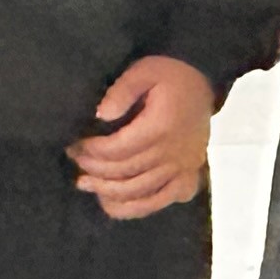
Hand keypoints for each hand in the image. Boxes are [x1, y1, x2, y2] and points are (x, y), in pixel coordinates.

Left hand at [70, 56, 216, 220]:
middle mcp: (173, 153)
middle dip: (94, 169)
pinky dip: (136, 208)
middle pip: (125, 172)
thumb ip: (122, 90)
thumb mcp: (144, 70)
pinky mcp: (189, 174)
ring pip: (140, 191)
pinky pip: (161, 200)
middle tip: (76, 161)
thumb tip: (101, 115)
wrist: (204, 77)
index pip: (117, 150)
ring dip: (109, 192)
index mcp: (160, 128)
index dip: (91, 152)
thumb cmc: (171, 73)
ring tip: (86, 184)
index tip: (75, 145)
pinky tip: (113, 205)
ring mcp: (183, 167)